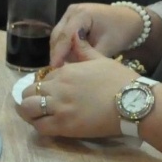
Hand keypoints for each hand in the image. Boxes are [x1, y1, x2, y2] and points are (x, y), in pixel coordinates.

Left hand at [17, 35, 138, 138]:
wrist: (133, 102)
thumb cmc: (120, 81)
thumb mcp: (101, 59)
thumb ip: (84, 49)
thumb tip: (75, 35)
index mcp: (65, 72)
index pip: (42, 78)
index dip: (44, 85)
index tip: (49, 92)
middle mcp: (58, 87)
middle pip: (29, 92)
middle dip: (30, 97)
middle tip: (37, 104)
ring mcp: (59, 107)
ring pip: (27, 109)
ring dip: (28, 112)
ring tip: (35, 115)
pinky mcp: (64, 126)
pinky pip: (40, 126)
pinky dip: (38, 125)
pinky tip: (44, 125)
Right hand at [50, 2, 144, 66]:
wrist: (130, 20)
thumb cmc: (121, 32)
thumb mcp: (107, 46)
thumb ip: (88, 57)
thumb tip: (72, 70)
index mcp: (82, 14)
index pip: (65, 36)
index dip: (59, 54)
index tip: (55, 69)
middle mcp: (72, 11)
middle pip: (58, 35)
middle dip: (58, 53)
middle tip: (58, 72)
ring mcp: (70, 13)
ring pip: (58, 35)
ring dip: (60, 51)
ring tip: (64, 66)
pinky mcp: (71, 18)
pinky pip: (63, 34)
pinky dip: (65, 47)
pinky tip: (68, 58)